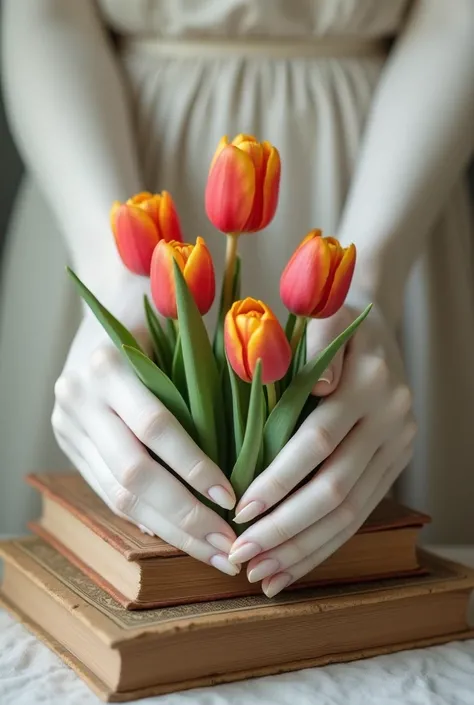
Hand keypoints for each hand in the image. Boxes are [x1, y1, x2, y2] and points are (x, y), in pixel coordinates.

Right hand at [51, 274, 238, 575]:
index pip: (155, 428)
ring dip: (169, 529)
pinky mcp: (68, 441)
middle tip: (228, 548)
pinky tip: (177, 534)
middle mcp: (79, 395)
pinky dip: (145, 516)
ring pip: (117, 493)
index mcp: (108, 362)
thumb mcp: (181, 332)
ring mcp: (67, 421)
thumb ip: (205, 380)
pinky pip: (107, 490)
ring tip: (211, 553)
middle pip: (132, 474)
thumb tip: (251, 447)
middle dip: (184, 517)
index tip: (233, 500)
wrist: (105, 297)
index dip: (194, 467)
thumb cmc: (160, 311)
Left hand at [228, 296, 415, 595]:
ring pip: (350, 512)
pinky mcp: (394, 465)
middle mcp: (389, 419)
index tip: (238, 511)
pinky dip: (324, 545)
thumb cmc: (334, 322)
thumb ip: (318, 341)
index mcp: (368, 382)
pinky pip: (360, 514)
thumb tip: (319, 388)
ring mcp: (397, 446)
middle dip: (285, 529)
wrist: (381, 329)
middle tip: (241, 557)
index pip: (317, 443)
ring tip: (263, 577)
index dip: (279, 479)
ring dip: (304, 549)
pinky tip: (292, 567)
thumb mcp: (323, 315)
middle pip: (335, 489)